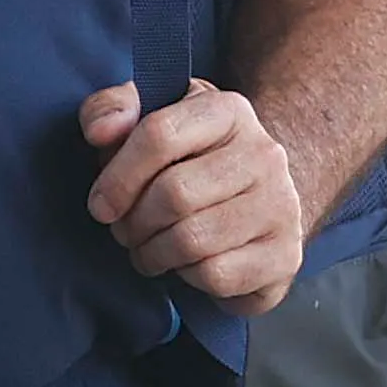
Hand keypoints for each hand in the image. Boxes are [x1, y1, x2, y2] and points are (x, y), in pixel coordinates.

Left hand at [83, 78, 309, 318]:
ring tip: (147, 247)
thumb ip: (109, 109)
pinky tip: (185, 264)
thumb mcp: (144, 116)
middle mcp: (265, 155)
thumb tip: (101, 131)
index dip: (117, 177)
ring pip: (192, 240)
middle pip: (174, 194)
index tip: (100, 204)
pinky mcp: (286, 256)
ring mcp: (282, 206)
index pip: (159, 135)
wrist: (253, 197)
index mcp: (228, 112)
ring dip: (152, 253)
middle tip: (124, 229)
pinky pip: (215, 274)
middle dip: (133, 221)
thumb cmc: (184, 156)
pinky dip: (186, 276)